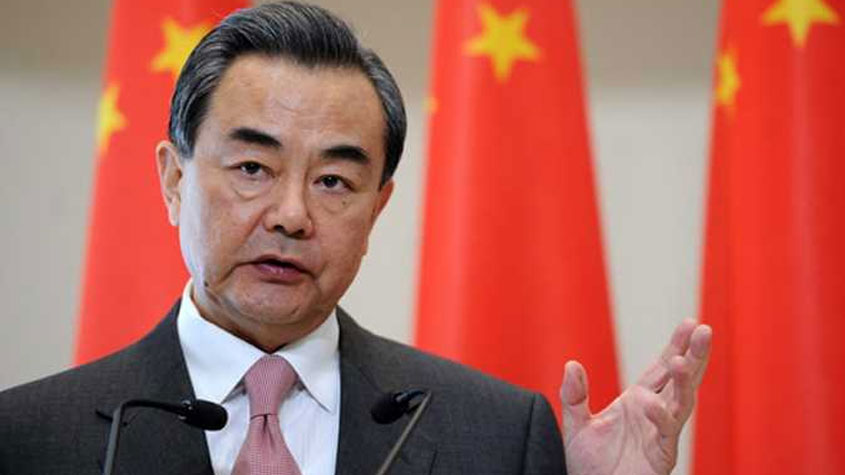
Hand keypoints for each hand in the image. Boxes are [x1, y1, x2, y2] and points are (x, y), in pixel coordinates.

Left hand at [560, 319, 711, 474]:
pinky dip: (660, 417)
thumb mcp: (577, 426)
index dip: (676, 346)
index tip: (690, 322)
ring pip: (680, 403)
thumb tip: (571, 364)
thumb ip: (575, 395)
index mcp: (638, 401)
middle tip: (704, 329)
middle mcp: (654, 413)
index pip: (662, 367)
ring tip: (683, 360)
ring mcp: (660, 434)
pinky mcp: (661, 455)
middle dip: (694, 355)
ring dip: (684, 382)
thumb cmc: (589, 467)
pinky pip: (666, 433)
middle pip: (680, 379)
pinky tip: (652, 403)